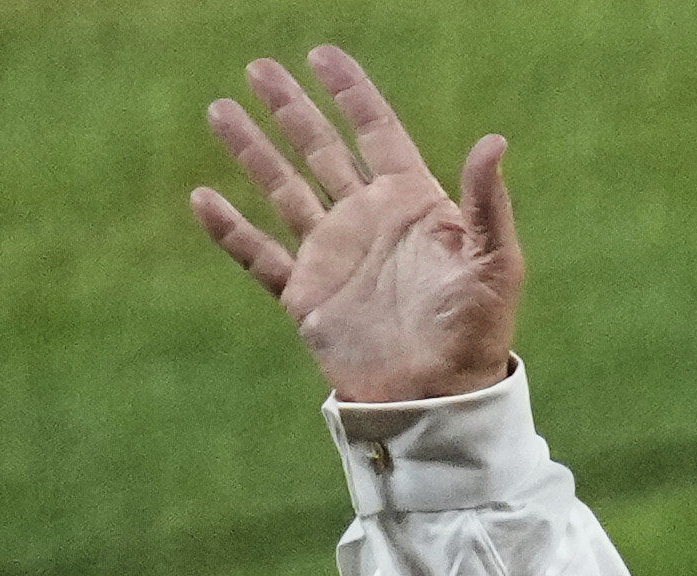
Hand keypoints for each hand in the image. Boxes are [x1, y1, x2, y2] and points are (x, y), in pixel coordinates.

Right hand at [187, 48, 523, 402]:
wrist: (437, 400)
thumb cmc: (476, 334)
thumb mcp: (494, 265)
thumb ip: (487, 203)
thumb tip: (494, 140)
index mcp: (412, 206)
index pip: (378, 134)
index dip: (352, 94)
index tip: (322, 55)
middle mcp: (367, 222)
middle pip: (322, 150)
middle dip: (291, 109)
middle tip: (257, 66)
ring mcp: (333, 256)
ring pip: (283, 189)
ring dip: (253, 151)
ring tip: (220, 109)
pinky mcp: (306, 294)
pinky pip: (258, 255)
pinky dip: (230, 230)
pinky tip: (202, 198)